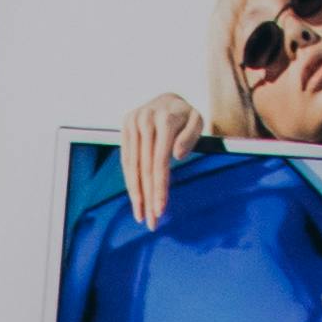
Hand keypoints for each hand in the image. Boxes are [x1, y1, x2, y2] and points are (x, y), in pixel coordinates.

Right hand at [120, 92, 205, 225]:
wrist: (168, 99)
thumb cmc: (186, 116)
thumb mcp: (197, 121)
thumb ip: (191, 136)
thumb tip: (176, 155)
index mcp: (165, 119)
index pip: (159, 160)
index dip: (159, 187)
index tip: (160, 210)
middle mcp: (145, 119)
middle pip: (144, 167)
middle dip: (147, 197)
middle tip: (151, 221)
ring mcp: (132, 122)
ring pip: (131, 165)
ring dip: (135, 194)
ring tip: (140, 216)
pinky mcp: (124, 126)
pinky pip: (126, 159)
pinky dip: (129, 180)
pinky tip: (135, 198)